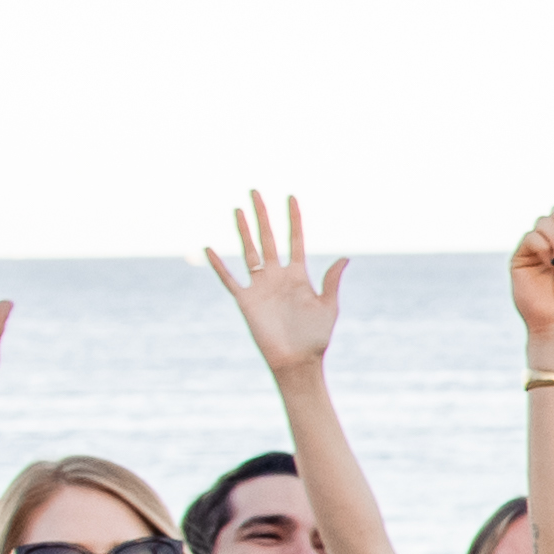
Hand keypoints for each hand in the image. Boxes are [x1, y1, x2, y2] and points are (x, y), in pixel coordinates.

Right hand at [205, 195, 347, 376]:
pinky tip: (209, 248)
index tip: (291, 197)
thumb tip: (345, 257)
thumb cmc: (315, 337)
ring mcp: (260, 286)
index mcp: (299, 275)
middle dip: (262, 215)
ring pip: (249, 251)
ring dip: (243, 230)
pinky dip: (219, 265)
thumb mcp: (328, 306)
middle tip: (255, 191)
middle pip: (268, 238)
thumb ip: (331, 281)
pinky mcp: (246, 300)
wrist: (297, 361)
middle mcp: (277, 276)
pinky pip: (229, 279)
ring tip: (237, 209)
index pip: (295, 239)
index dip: (294, 219)